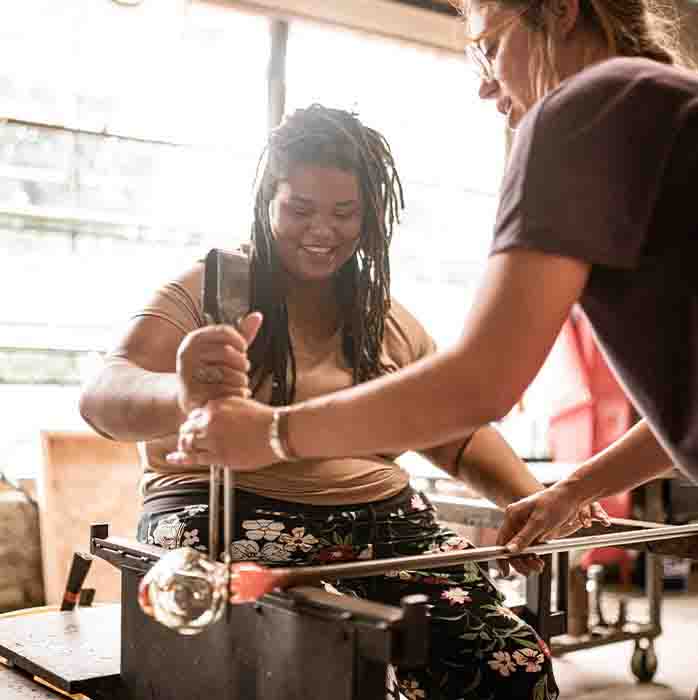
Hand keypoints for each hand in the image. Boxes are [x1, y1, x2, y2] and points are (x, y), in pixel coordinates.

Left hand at [166, 397, 276, 469]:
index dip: (193, 422)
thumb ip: (222, 407)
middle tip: (185, 439)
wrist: (278, 432)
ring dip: (184, 446)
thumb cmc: (264, 418)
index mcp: (215, 406)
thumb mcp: (240, 403)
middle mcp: (211, 421)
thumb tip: (210, 413)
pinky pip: (194, 458)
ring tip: (182, 450)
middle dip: (185, 434)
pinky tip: (173, 459)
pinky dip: (180, 458)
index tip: (194, 427)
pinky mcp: (219, 456)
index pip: (193, 414)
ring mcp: (214, 439)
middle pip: (187, 428)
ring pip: (188, 443)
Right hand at [176, 313, 262, 413]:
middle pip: (227, 352)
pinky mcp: (195, 394)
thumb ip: (241, 334)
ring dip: (242, 379)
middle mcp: (188, 355)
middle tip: (244, 368)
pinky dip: (237, 393)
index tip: (244, 349)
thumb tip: (258, 316)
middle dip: (242, 362)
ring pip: (228, 374)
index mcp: (194, 339)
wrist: (189, 396)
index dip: (240, 341)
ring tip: (240, 381)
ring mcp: (189, 375)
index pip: (224, 331)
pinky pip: (226, 391)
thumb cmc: (212, 368)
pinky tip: (236, 392)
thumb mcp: (224, 348)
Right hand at [496, 485, 610, 576]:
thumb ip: (524, 537)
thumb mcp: (539, 521)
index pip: (502, 540)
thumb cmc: (555, 502)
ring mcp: (526, 528)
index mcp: (513, 515)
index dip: (501, 556)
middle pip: (511, 548)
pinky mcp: (536, 533)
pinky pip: (530, 549)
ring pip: (521, 551)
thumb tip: (510, 550)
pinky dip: (534, 558)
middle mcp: (517, 522)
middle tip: (531, 569)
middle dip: (520, 561)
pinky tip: (540, 562)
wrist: (572, 497)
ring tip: (539, 566)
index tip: (505, 571)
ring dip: (528, 562)